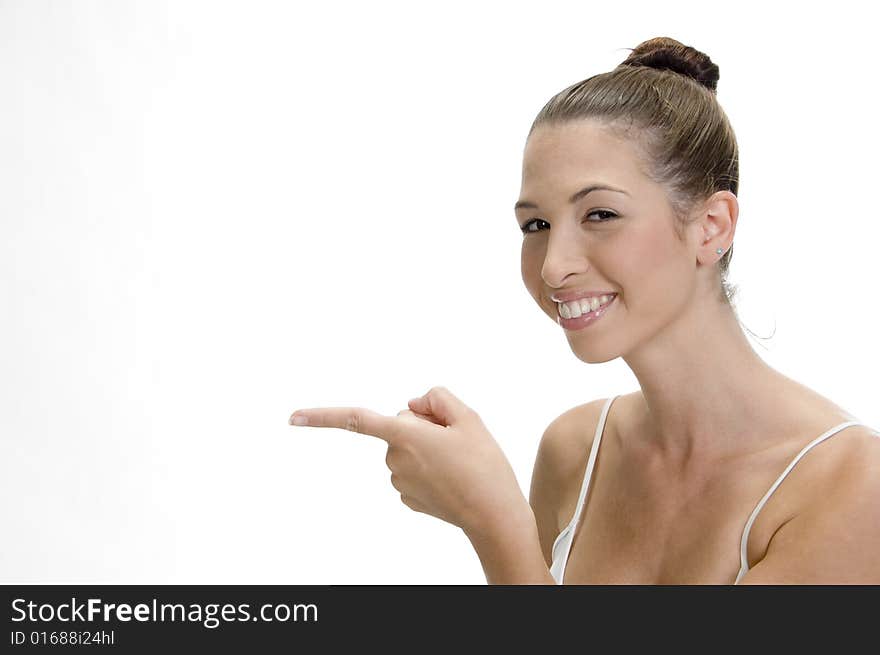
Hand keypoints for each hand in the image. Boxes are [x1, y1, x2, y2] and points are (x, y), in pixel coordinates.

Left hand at [288, 386, 528, 537]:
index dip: (322, 416)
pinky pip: (413, 469)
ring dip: (427, 448)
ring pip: (407, 448)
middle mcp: (394, 459)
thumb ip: (436, 398)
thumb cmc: (484, 466)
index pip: (356, 420)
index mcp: (404, 435)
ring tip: (458, 462)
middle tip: (456, 440)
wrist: (494, 515)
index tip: (292, 417)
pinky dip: (429, 468)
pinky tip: (451, 478)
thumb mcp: (469, 418)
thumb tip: (412, 405)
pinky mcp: (407, 497)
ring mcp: (399, 481)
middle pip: (400, 425)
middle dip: (422, 426)